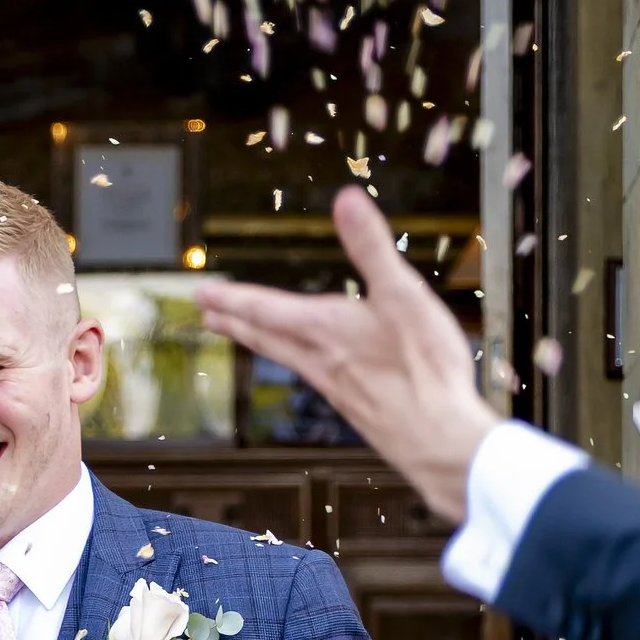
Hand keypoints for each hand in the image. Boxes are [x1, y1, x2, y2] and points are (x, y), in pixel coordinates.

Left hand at [196, 187, 497, 524]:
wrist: (437, 438)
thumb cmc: (423, 368)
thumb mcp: (403, 294)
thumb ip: (371, 247)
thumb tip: (346, 201)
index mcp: (324, 329)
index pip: (264, 309)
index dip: (232, 297)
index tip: (202, 292)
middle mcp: (319, 359)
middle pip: (265, 336)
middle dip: (235, 321)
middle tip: (208, 313)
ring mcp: (333, 385)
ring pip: (284, 356)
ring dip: (258, 341)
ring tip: (241, 333)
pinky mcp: (353, 404)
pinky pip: (311, 375)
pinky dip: (296, 361)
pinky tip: (306, 365)